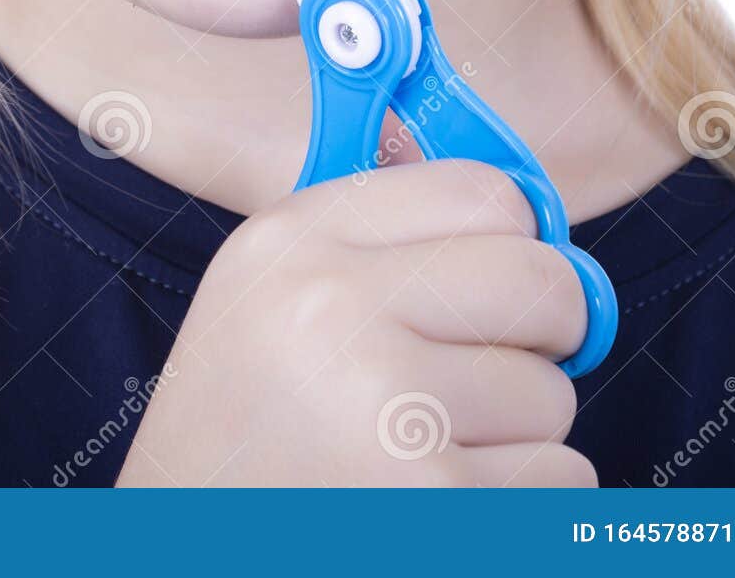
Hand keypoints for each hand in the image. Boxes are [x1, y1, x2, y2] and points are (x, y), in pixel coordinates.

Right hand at [117, 160, 595, 486]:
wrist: (174, 558)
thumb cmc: (241, 437)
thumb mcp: (269, 298)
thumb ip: (382, 248)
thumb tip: (540, 227)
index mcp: (292, 240)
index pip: (485, 192)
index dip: (513, 247)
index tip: (487, 293)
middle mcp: (331, 307)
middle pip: (544, 283)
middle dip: (542, 338)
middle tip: (478, 381)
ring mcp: (386, 408)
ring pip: (553, 394)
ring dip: (516, 436)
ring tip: (420, 457)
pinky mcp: (434, 503)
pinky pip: (561, 479)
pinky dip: (522, 504)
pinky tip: (433, 508)